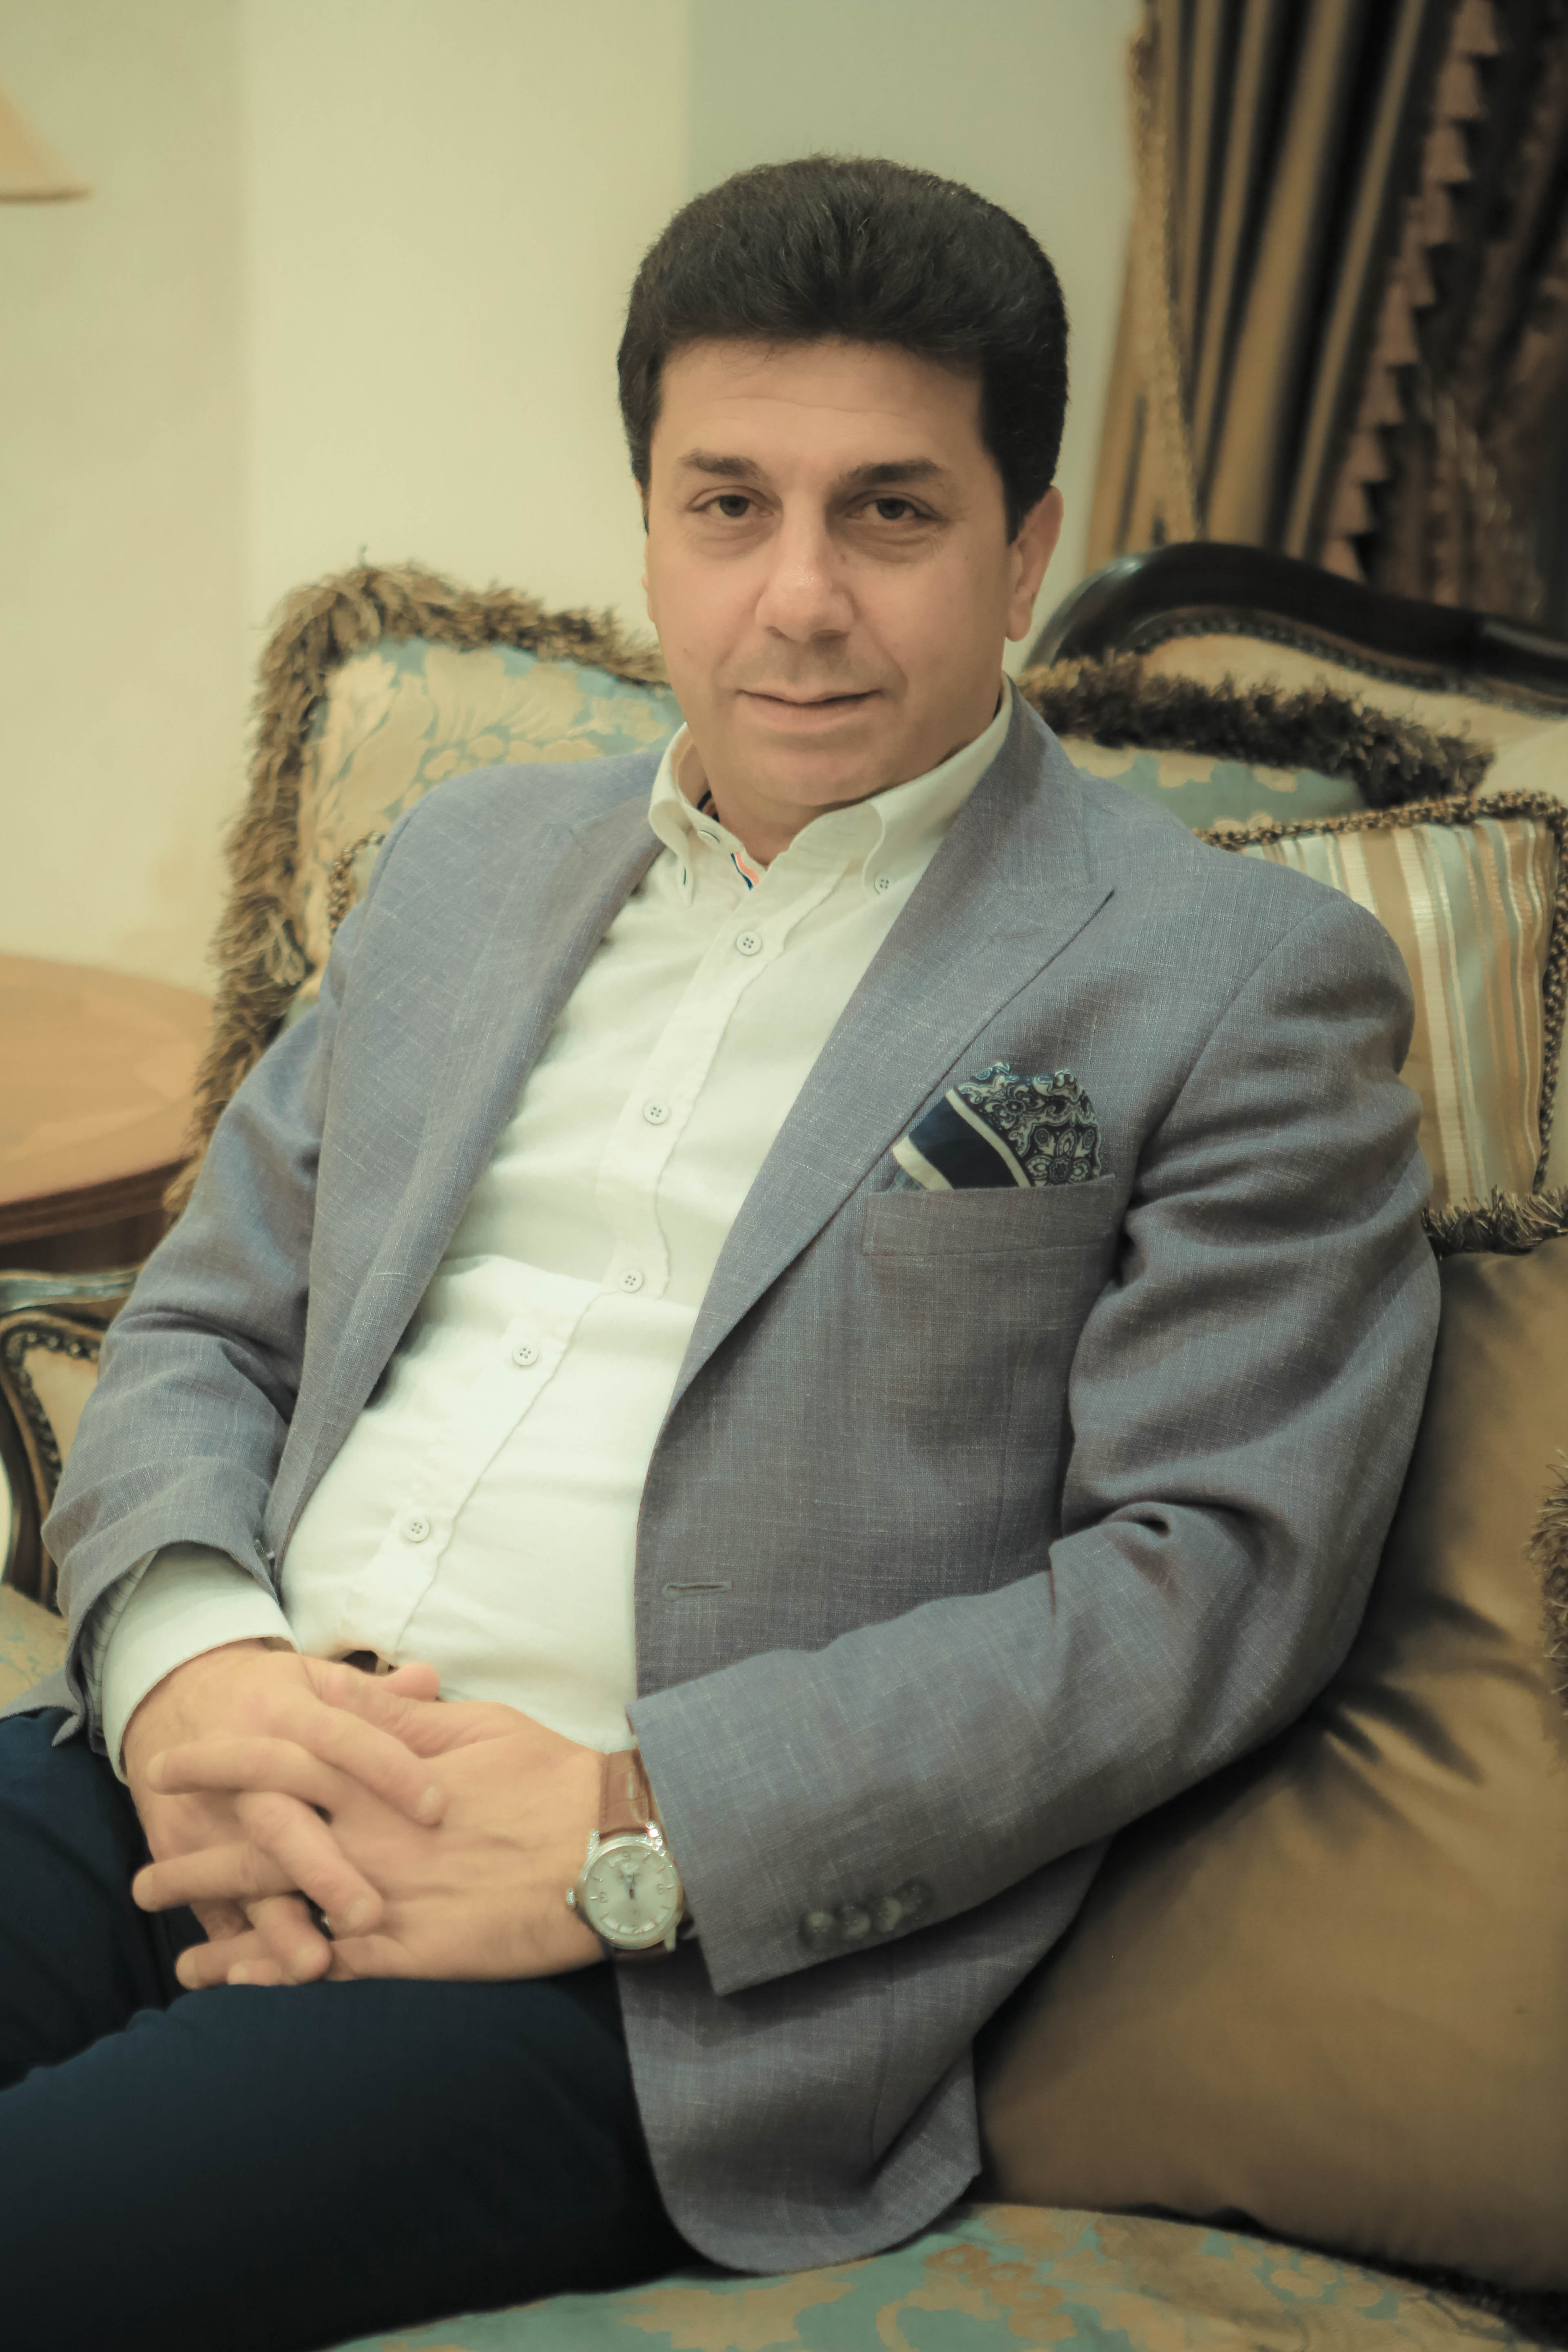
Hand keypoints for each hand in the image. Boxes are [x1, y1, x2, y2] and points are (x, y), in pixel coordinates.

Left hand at [133, 1670, 604, 1987]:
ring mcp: (386, 1896)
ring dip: (223, 1932)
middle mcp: (371, 1836)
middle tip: (143, 1876)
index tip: (170, 1765)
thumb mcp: (479, 1727)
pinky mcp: (411, 1951)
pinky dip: (276, 1979)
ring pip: (281, 1913)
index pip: (281, 1760)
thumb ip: (405, 1718)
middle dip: (196, 1858)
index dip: (219, 1762)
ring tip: (175, 1954)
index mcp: (384, 1776)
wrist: (608, 1846)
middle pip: (261, 1843)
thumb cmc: (551, 1779)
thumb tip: (351, 1689)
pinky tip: (241, 1993)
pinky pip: (327, 1968)